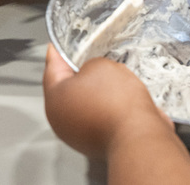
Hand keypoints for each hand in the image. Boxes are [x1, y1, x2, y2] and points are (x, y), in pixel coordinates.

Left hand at [43, 44, 171, 157]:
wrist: (137, 135)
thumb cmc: (116, 102)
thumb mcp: (100, 66)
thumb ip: (89, 65)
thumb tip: (93, 73)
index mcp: (55, 99)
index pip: (52, 68)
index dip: (58, 53)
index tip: (57, 46)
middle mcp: (61, 120)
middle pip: (67, 88)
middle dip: (80, 74)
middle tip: (92, 59)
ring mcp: (78, 134)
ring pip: (85, 102)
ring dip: (97, 91)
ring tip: (114, 80)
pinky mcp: (96, 142)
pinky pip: (99, 116)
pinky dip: (107, 106)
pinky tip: (121, 98)